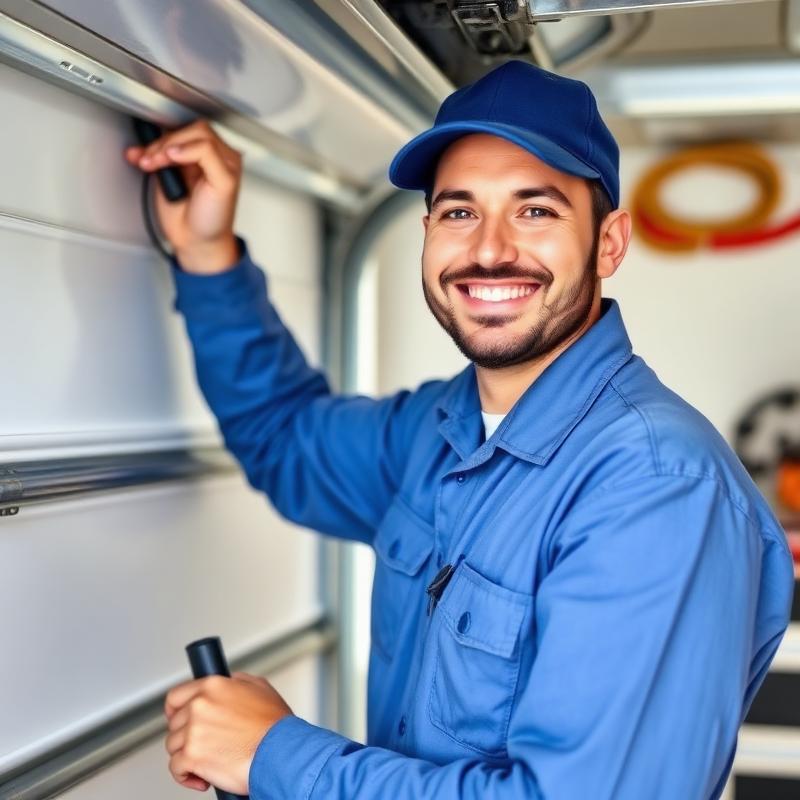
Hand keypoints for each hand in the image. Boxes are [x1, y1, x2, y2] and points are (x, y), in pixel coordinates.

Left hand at [123, 119, 242, 273]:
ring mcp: (227, 167)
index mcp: (208, 157)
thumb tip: (138, 147)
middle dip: (165, 141)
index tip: (141, 152)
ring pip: (201, 134)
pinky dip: (187, 150)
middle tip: (148, 160)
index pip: (188, 131)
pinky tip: (173, 158)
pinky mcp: (228, 177)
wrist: (196, 242)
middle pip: (195, 129)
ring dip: (171, 145)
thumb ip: (159, 160)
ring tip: (157, 163)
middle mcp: (220, 159)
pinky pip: (207, 149)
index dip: (162, 136)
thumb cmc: (188, 217)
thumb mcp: (167, 180)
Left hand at [164, 671, 292, 793]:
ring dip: (188, 756)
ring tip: (208, 761)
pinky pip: (176, 768)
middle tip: (204, 744)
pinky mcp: (192, 756)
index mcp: (213, 686)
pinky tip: (202, 777)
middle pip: (175, 724)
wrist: (281, 752)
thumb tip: (229, 683)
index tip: (176, 718)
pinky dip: (186, 776)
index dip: (174, 710)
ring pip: (174, 746)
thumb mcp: (260, 688)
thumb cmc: (275, 726)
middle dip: (187, 736)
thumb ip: (238, 682)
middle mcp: (200, 705)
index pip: (176, 696)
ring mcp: (194, 731)